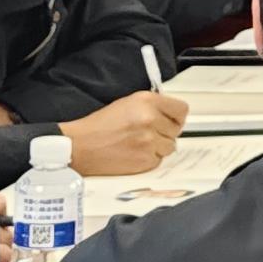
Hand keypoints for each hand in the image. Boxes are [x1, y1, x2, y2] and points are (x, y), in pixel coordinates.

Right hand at [64, 89, 189, 175]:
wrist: (80, 146)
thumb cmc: (98, 126)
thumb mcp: (127, 103)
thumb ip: (151, 106)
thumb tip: (170, 114)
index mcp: (147, 101)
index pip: (181, 109)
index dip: (177, 117)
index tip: (172, 121)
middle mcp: (150, 119)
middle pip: (177, 130)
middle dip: (165, 132)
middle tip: (148, 134)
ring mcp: (150, 141)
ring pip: (170, 146)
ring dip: (158, 146)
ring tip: (139, 144)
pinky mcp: (146, 160)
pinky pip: (159, 160)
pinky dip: (149, 158)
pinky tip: (134, 153)